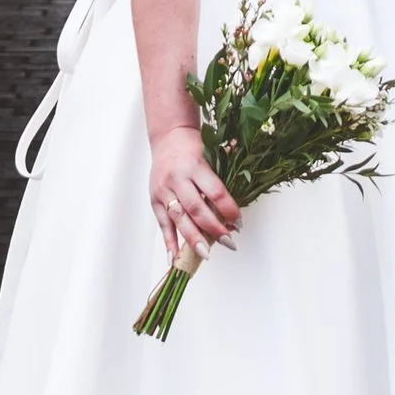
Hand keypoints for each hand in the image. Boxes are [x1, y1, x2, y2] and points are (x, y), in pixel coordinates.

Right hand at [149, 126, 240, 263]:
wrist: (168, 136)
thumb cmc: (193, 146)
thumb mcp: (211, 154)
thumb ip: (221, 178)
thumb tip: (235, 209)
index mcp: (194, 165)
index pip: (215, 192)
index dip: (229, 210)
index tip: (239, 222)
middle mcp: (177, 179)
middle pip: (197, 209)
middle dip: (214, 229)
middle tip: (230, 242)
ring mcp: (164, 190)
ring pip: (179, 219)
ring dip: (194, 239)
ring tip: (207, 254)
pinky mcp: (155, 200)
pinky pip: (163, 225)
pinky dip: (169, 243)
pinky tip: (175, 258)